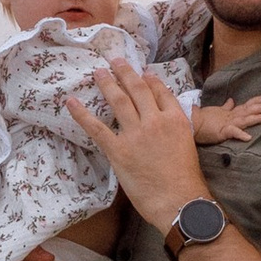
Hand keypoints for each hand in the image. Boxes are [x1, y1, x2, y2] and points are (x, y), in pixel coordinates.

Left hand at [65, 59, 208, 226]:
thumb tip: (165, 123)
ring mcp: (136, 134)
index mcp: (176, 119)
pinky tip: (72, 102)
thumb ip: (175, 130)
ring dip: (107, 83)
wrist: (179, 200)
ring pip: (119, 101)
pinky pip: (97, 128)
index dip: (150, 80)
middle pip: (138, 89)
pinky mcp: (118, 150)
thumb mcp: (188, 145)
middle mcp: (155, 121)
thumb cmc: (186, 180)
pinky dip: (82, 114)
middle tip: (115, 60)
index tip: (142, 72)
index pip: (161, 91)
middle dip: (125, 72)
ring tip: (98, 72)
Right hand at [189, 93, 260, 145]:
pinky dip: (241, 134)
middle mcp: (230, 117)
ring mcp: (227, 123)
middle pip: (247, 111)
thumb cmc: (202, 118)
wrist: (190, 122)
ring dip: (255, 118)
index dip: (254, 102)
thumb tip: (231, 101)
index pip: (244, 106)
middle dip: (258, 108)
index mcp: (229, 113)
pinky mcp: (222, 131)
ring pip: (244, 119)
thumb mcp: (216, 111)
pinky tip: (248, 137)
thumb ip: (225, 107)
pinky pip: (233, 132)